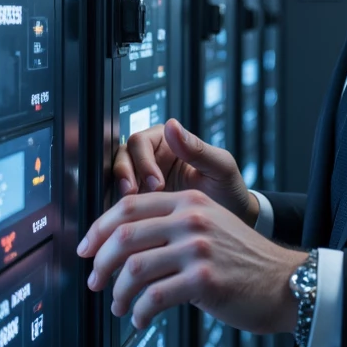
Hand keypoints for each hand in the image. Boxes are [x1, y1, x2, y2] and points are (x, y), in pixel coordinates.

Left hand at [78, 189, 304, 334]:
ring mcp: (198, 249)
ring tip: (118, 306)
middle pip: (124, 236)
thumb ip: (174, 227)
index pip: (129, 207)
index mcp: (190, 202)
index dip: (99, 229)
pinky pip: (154, 298)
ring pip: (134, 269)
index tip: (86, 249)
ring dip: (117, 293)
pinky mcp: (205, 280)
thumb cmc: (246, 262)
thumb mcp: (212, 226)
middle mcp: (192, 220)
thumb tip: (126, 247)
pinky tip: (140, 320)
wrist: (286, 283)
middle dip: (100, 263)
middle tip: (95, 281)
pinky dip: (139, 313)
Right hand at [112, 116, 257, 224]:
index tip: (155, 184)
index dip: (142, 162)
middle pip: (122, 158)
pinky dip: (123, 210)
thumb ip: (197, 148)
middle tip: (135, 196)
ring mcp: (144, 180)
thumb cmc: (228, 190)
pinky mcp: (141, 201)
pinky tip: (131, 220)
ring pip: (117, 178)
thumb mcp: (220, 168)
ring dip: (120, 193)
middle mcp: (153, 158)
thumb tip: (173, 125)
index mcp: (169, 142)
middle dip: (125, 176)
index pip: (140, 142)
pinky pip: (123, 202)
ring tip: (132, 210)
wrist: (230, 221)